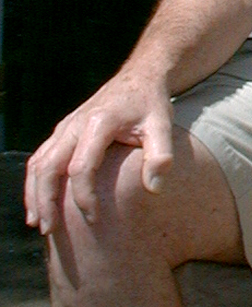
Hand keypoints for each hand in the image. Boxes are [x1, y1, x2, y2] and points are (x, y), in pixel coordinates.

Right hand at [24, 68, 174, 235]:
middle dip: (46, 200)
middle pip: (48, 166)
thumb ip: (161, 155)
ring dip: (34, 193)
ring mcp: (65, 126)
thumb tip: (154, 189)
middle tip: (50, 229)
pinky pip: (40, 157)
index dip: (84, 196)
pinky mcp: (63, 131)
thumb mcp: (162, 125)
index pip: (81, 167)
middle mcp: (75, 124)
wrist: (140, 77)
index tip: (94, 218)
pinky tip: (39, 203)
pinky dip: (35, 181)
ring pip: (38, 162)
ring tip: (39, 223)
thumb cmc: (151, 104)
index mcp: (99, 122)